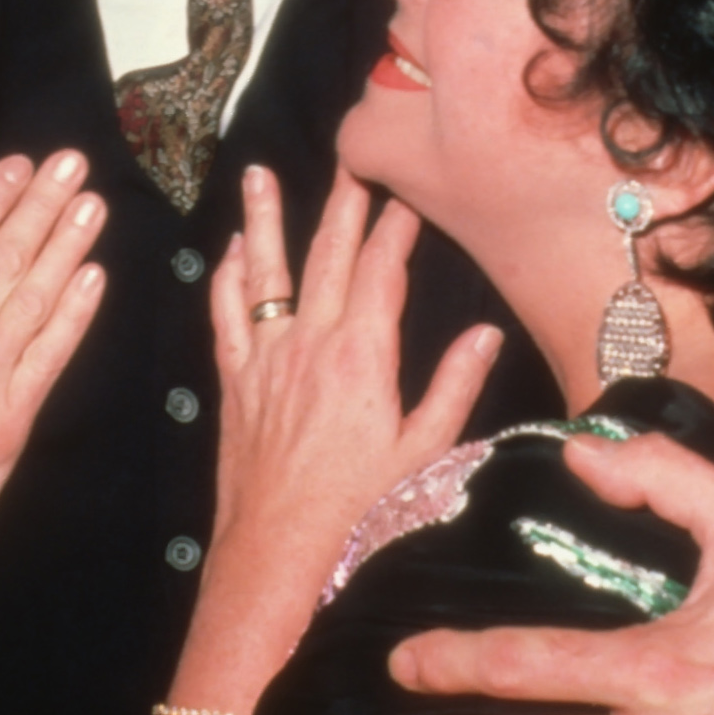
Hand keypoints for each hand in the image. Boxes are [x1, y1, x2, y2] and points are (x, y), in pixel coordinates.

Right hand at [0, 151, 105, 548]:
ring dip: (65, 248)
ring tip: (92, 205)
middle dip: (38, 207)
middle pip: (0, 261)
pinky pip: (48, 358)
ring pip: (31, 301)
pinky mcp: (9, 421)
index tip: (18, 165)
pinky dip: (74, 317)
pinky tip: (95, 278)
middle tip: (72, 163)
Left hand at [115, 169, 498, 714]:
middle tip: (350, 161)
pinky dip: (227, 279)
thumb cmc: (358, 513)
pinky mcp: (235, 380)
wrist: (277, 553)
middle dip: (342, 205)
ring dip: (264, 221)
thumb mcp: (423, 453)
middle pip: (328, 257)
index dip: (395, 228)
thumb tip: (485, 334)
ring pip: (266, 273)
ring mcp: (267, 359)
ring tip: (258, 175)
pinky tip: (229, 252)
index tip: (406, 193)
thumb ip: (453, 386)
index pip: (382, 271)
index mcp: (362, 357)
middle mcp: (310, 344)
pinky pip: (227, 316)